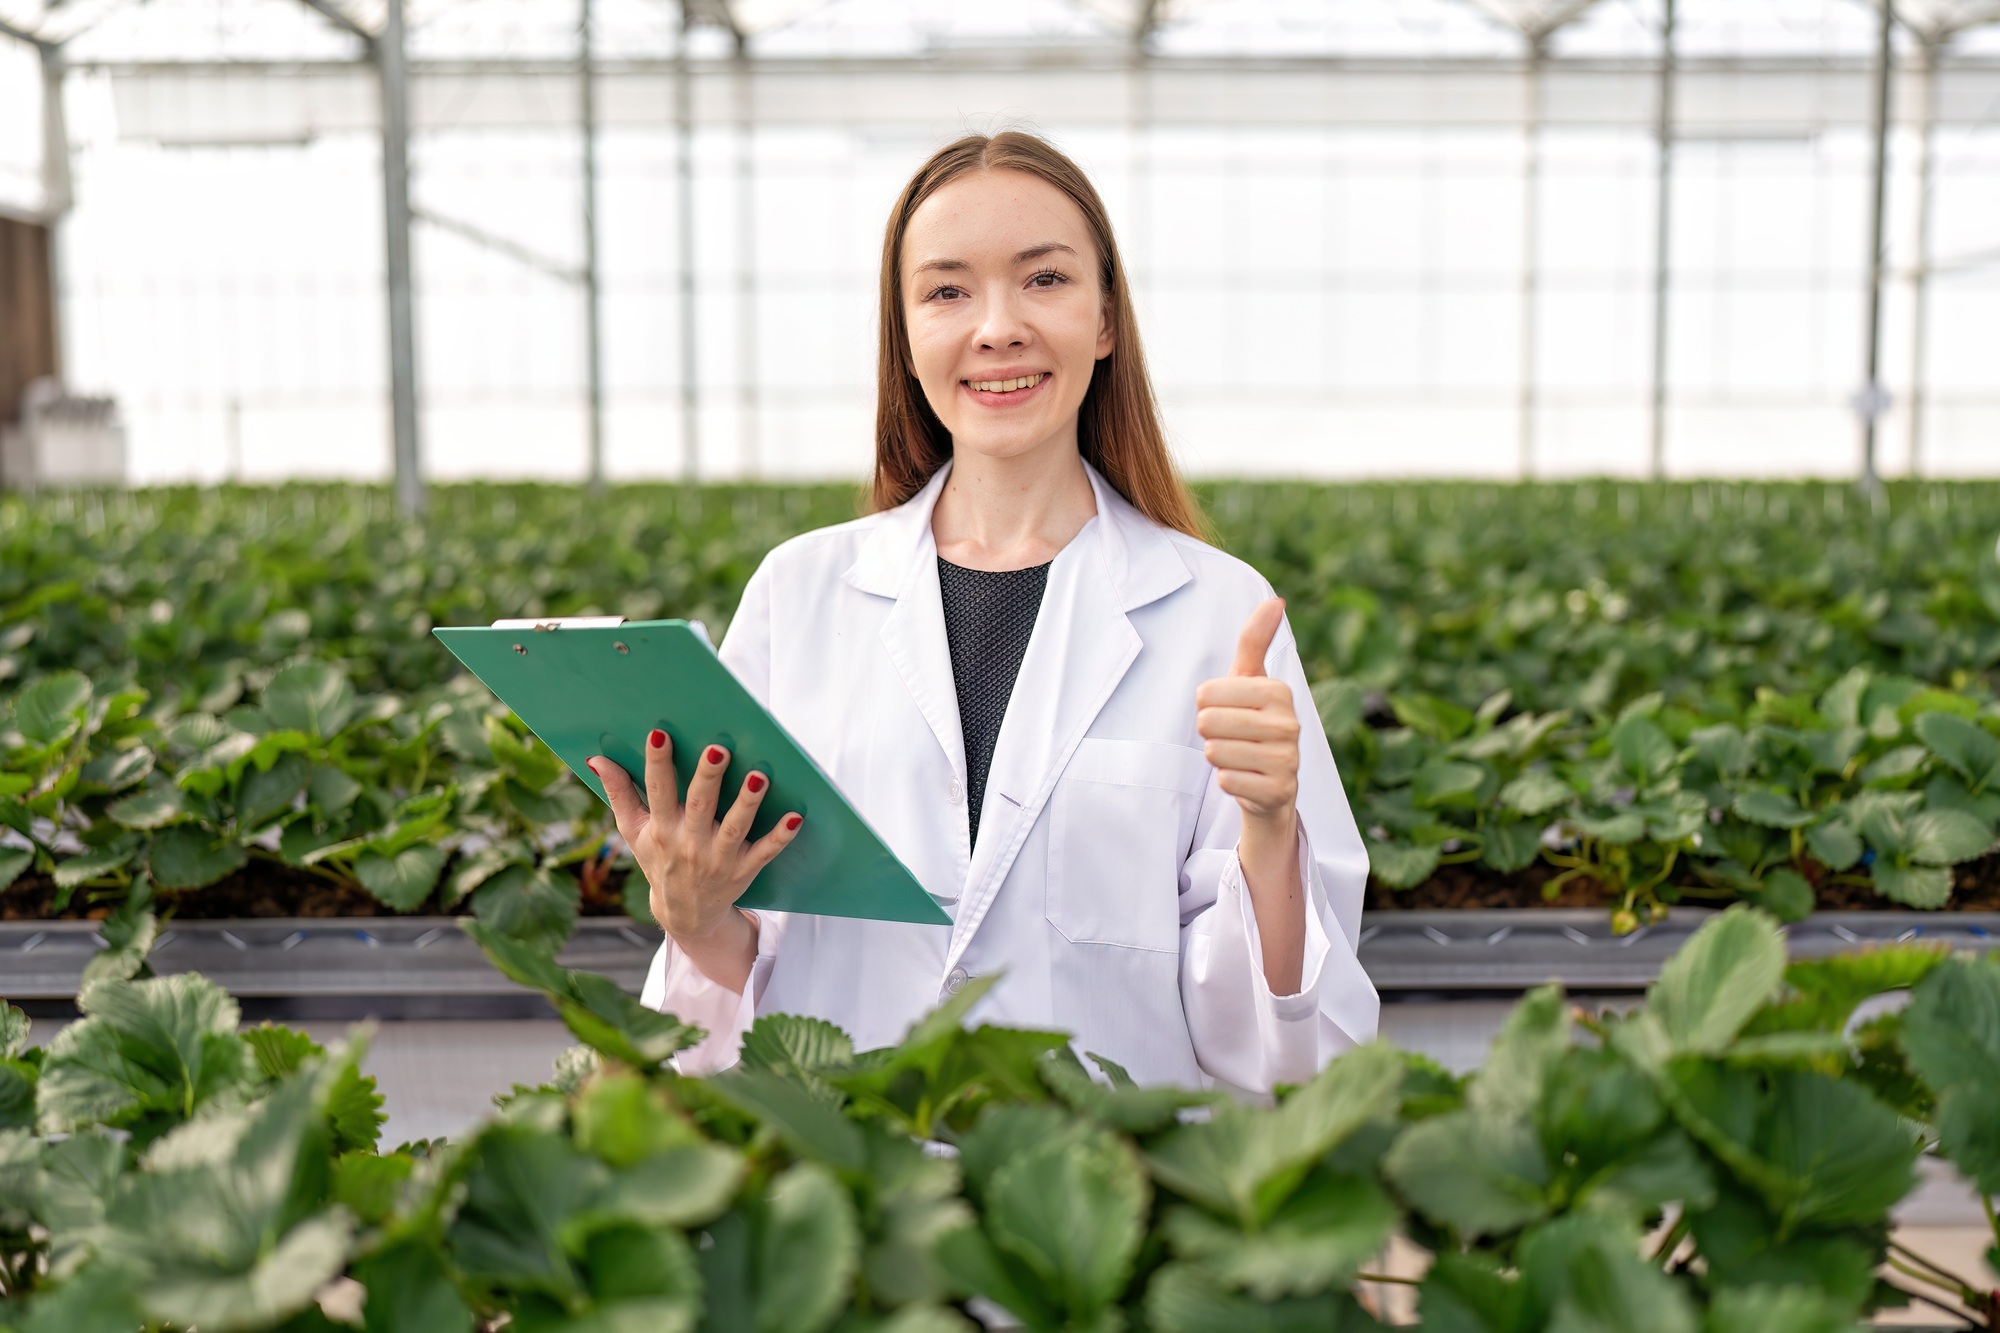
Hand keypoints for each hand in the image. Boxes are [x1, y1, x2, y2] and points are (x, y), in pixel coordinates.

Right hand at [589, 732, 802, 945]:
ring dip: (747, 803)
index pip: (658, 791)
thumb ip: (619, 793)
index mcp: (662, 829)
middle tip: (718, 749)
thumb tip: (596, 758)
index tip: (659, 733)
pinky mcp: (744, 869)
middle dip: (708, 778)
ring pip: (735, 827)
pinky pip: (765, 852)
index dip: (657, 763)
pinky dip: (781, 836)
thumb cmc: (659, 860)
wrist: (685, 914)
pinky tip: (797, 817)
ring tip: (759, 777)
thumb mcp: (633, 831)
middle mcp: (690, 843)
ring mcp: (719, 858)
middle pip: (700, 806)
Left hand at [1195, 597, 1299, 825]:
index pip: (1207, 693)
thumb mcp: (1251, 680)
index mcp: (1278, 691)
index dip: (1206, 704)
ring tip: (1239, 756)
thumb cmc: (1253, 722)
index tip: (1227, 711)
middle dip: (1210, 732)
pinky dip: (1228, 781)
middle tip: (1231, 736)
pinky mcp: (1278, 791)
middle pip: (1208, 722)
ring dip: (1218, 757)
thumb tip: (1276, 600)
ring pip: (1214, 752)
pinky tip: (1245, 777)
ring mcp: (1287, 760)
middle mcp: (1289, 724)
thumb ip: (1255, 640)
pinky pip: (1226, 781)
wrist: (1272, 784)